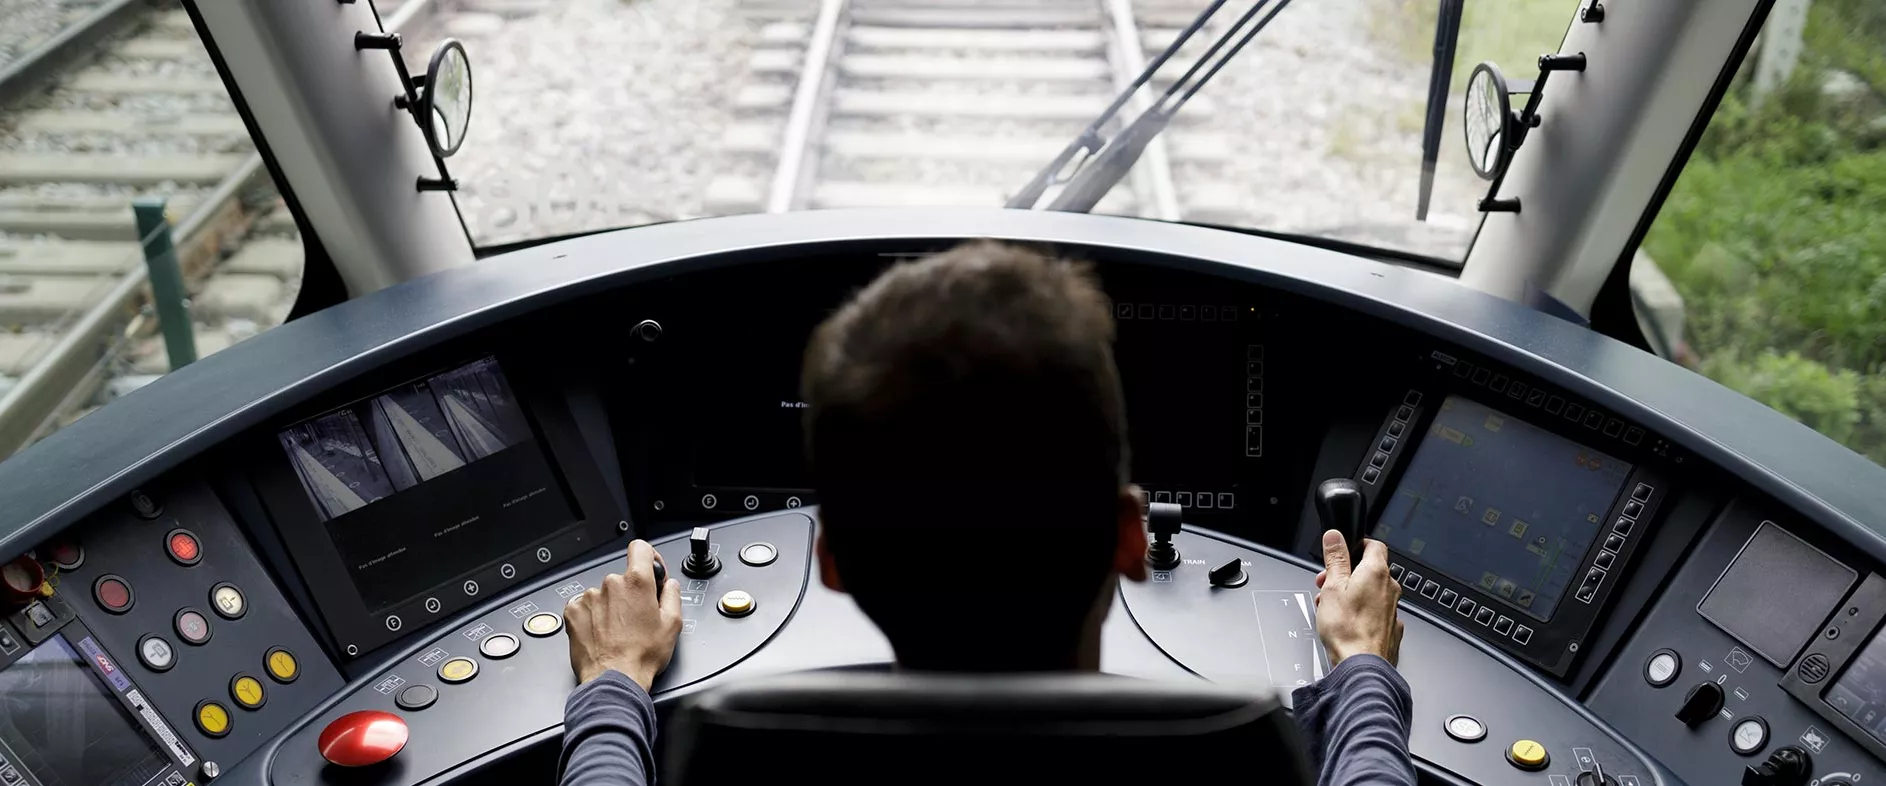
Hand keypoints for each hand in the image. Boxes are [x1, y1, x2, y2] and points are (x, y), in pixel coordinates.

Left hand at [565, 540, 681, 689]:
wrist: (613, 680)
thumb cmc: (641, 656)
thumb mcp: (672, 625)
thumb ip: (672, 596)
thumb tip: (669, 586)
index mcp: (636, 582)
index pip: (640, 548)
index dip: (648, 557)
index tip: (650, 571)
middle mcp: (610, 584)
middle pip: (623, 578)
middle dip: (630, 594)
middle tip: (636, 618)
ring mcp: (589, 597)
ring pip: (603, 594)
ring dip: (610, 606)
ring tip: (617, 632)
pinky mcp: (572, 611)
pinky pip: (584, 606)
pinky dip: (592, 616)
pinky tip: (601, 633)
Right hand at [1312, 529, 1403, 666]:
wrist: (1362, 665)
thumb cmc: (1348, 629)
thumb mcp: (1332, 586)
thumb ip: (1336, 558)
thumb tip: (1335, 537)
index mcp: (1376, 572)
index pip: (1374, 545)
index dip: (1356, 545)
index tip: (1341, 553)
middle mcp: (1390, 588)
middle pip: (1369, 570)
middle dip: (1347, 574)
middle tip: (1327, 584)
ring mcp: (1393, 609)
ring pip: (1371, 592)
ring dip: (1352, 594)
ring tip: (1332, 607)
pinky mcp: (1391, 628)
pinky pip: (1376, 612)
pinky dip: (1362, 612)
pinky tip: (1346, 623)